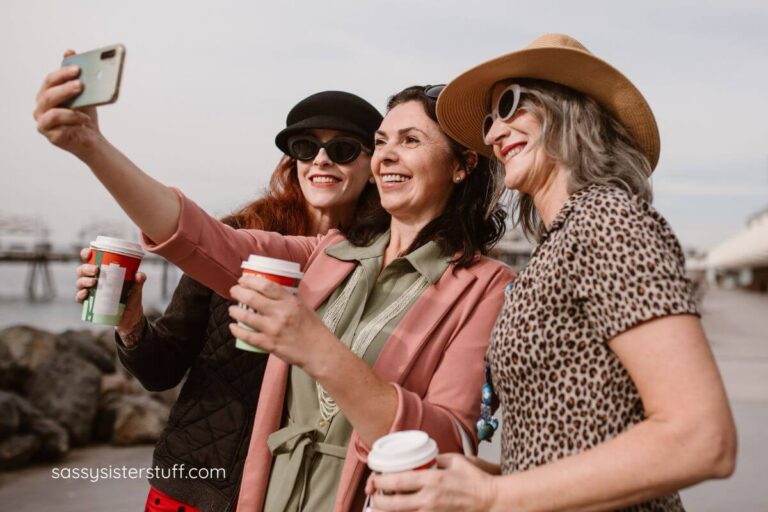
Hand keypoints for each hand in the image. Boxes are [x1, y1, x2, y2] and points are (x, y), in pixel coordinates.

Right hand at [33, 50, 102, 157]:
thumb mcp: (85, 95)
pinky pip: (56, 122)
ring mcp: (43, 120)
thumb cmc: (85, 116)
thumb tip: (69, 51)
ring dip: (67, 100)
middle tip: (81, 83)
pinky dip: (71, 118)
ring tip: (83, 99)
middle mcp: (41, 106)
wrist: (92, 140)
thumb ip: (76, 76)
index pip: (51, 79)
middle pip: (48, 91)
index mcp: (48, 94)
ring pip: (49, 106)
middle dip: (64, 85)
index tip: (77, 68)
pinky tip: (84, 119)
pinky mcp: (49, 134)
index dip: (63, 72)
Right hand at [76, 247, 146, 344]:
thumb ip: (139, 281)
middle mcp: (94, 280)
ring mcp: (90, 291)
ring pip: (79, 282)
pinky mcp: (89, 304)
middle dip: (86, 268)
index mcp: (103, 272)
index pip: (90, 260)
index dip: (86, 254)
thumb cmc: (131, 298)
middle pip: (81, 270)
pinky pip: (79, 298)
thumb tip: (139, 275)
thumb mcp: (137, 288)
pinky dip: (80, 295)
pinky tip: (86, 293)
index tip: (89, 252)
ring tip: (94, 282)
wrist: (130, 317)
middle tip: (96, 270)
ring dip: (84, 280)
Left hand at [228, 275, 334, 369]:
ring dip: (234, 311)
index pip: (265, 285)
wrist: (318, 350)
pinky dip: (236, 330)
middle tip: (234, 291)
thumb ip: (288, 298)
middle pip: (251, 298)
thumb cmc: (312, 328)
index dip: (250, 281)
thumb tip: (272, 291)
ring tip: (232, 309)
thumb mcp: (303, 306)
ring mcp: (273, 329)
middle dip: (238, 292)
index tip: (242, 280)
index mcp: (290, 301)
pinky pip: (247, 336)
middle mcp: (280, 313)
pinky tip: (233, 327)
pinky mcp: (269, 344)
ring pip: (246, 316)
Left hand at [366, 454, 497, 511]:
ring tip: (378, 506)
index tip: (374, 477)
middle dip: (377, 500)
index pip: (398, 481)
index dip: (380, 480)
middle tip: (373, 494)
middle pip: (393, 504)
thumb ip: (434, 459)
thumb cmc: (474, 480)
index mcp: (432, 480)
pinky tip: (397, 511)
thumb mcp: (454, 460)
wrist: (490, 500)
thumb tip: (421, 458)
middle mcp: (429, 500)